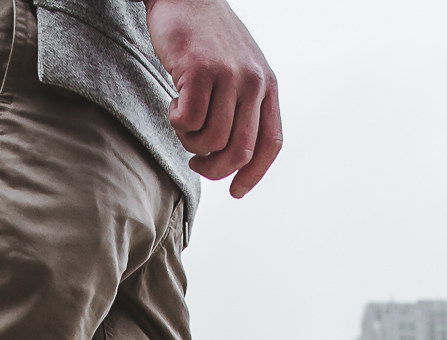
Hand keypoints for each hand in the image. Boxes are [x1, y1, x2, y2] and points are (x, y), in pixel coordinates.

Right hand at [143, 0, 281, 197]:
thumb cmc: (207, 40)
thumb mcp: (240, 70)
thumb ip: (244, 106)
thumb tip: (234, 157)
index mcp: (267, 86)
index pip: (271, 144)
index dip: (254, 174)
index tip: (236, 191)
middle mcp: (253, 82)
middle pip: (240, 151)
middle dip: (215, 168)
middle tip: (196, 162)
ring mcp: (228, 75)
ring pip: (212, 140)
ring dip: (190, 141)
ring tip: (183, 120)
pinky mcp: (200, 70)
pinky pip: (189, 121)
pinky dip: (177, 121)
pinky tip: (175, 102)